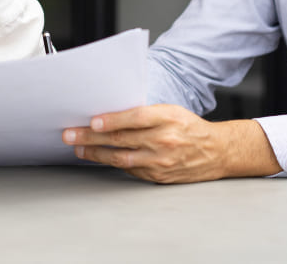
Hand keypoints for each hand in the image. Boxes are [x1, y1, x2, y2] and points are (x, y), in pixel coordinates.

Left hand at [61, 104, 281, 183]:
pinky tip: (99, 157)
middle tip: (70, 135)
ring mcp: (160, 162)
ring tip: (78, 148)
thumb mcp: (171, 110)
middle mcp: (164, 141)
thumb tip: (110, 113)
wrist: (215, 152)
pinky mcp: (157, 177)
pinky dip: (112, 162)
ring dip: (95, 153)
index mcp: (168, 118)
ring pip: (120, 158)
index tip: (92, 120)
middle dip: (91, 137)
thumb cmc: (189, 127)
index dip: (112, 119)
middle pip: (121, 139)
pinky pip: (129, 169)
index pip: (135, 118)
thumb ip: (145, 112)